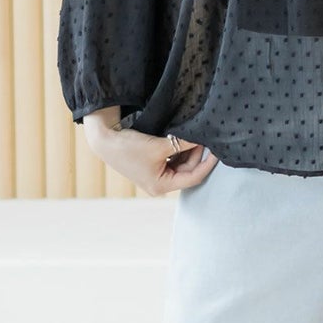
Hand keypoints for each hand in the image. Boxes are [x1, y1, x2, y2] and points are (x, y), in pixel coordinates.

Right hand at [84, 116, 218, 195]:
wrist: (104, 139)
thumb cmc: (128, 146)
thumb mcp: (160, 145)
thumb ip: (183, 144)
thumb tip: (203, 140)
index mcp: (161, 186)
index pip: (193, 177)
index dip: (207, 164)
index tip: (218, 151)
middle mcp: (159, 184)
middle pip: (188, 169)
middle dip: (197, 153)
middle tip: (205, 136)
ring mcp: (155, 175)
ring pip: (180, 163)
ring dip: (188, 150)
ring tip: (195, 135)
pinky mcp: (151, 165)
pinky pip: (172, 159)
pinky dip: (179, 149)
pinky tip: (184, 138)